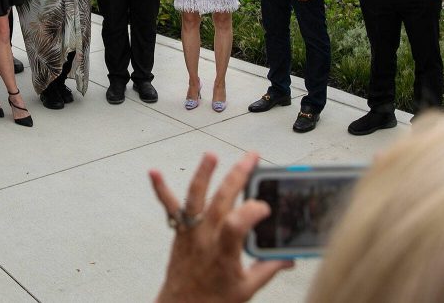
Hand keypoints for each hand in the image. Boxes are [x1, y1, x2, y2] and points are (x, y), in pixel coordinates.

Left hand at [150, 152, 292, 302]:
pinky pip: (169, 208)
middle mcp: (205, 238)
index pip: (236, 225)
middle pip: (220, 201)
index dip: (252, 211)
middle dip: (238, 175)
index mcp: (224, 254)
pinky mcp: (180, 231)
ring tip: (211, 154)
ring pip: (196, 198)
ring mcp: (190, 232)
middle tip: (252, 157)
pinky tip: (154, 172)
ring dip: (203, 174)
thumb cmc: (214, 300)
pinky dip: (160, 189)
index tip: (266, 207)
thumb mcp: (247, 289)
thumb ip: (269, 269)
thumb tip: (290, 257)